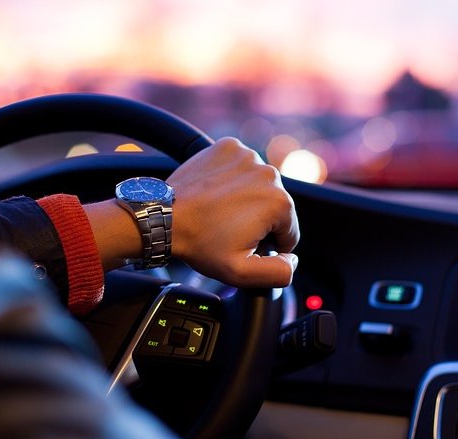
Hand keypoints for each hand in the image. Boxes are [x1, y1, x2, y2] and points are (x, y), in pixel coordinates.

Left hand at [168, 137, 299, 287]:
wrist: (164, 216)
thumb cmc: (200, 243)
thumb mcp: (242, 272)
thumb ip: (279, 272)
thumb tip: (293, 260)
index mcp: (279, 202)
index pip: (289, 231)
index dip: (268, 244)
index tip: (242, 243)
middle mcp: (269, 173)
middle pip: (275, 206)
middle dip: (258, 220)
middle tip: (228, 229)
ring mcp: (248, 156)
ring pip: (259, 185)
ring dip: (247, 198)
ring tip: (220, 211)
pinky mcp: (229, 147)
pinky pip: (241, 167)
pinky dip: (233, 178)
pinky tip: (217, 193)